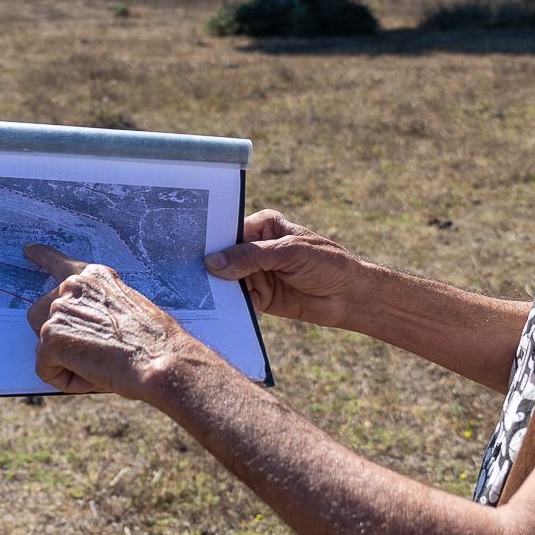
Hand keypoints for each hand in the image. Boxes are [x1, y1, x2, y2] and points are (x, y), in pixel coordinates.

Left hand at [23, 245, 208, 399]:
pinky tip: (94, 376)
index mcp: (94, 278)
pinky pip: (46, 369)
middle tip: (95, 353)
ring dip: (66, 361)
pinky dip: (66, 380)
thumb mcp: (127, 310)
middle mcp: (72, 287)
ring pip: (45, 346)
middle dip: (59, 338)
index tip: (28, 250)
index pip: (59, 263)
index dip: (42, 257)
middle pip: (42, 316)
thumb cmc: (154, 342)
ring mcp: (59, 310)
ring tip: (100, 365)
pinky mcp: (50, 336)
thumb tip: (78, 331)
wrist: (160, 359)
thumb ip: (97, 310)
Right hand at [202, 210, 365, 327]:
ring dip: (215, 287)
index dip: (210, 239)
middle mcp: (257, 248)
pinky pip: (238, 300)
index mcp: (264, 227)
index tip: (187, 247)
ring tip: (193, 292)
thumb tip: (212, 262)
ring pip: (227, 279)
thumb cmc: (327, 264)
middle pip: (224, 257)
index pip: (230, 231)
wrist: (351, 298)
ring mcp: (257, 274)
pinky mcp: (260, 298)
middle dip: (208, 265)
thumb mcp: (288, 253)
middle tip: (184, 271)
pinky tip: (214, 307)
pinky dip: (228, 304)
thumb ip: (251, 257)